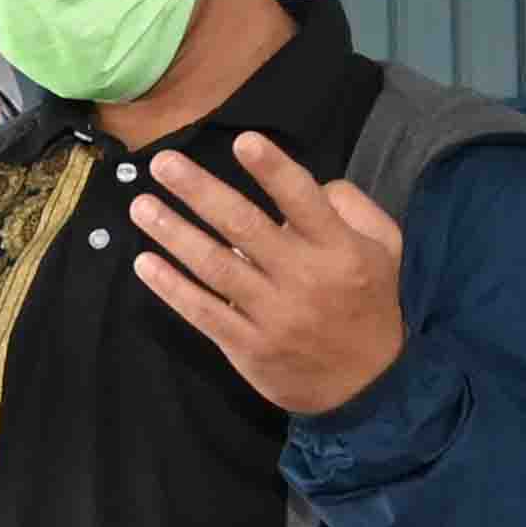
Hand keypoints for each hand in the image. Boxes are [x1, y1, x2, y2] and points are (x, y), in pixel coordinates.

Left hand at [126, 134, 408, 415]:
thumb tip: (315, 183)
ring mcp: (272, 314)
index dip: (272, 170)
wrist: (370, 386)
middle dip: (199, 191)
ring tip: (141, 206)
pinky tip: (144, 263)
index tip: (241, 141)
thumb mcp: (384, 249)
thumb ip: (353, 208)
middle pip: (243, 227)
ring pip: (214, 266)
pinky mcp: (247, 346)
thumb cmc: (371, 303)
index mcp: (337, 248)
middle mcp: (302, 277)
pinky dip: (171, 288)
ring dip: (173, 233)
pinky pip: (203, 311)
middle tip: (162, 163)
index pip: (302, 200)